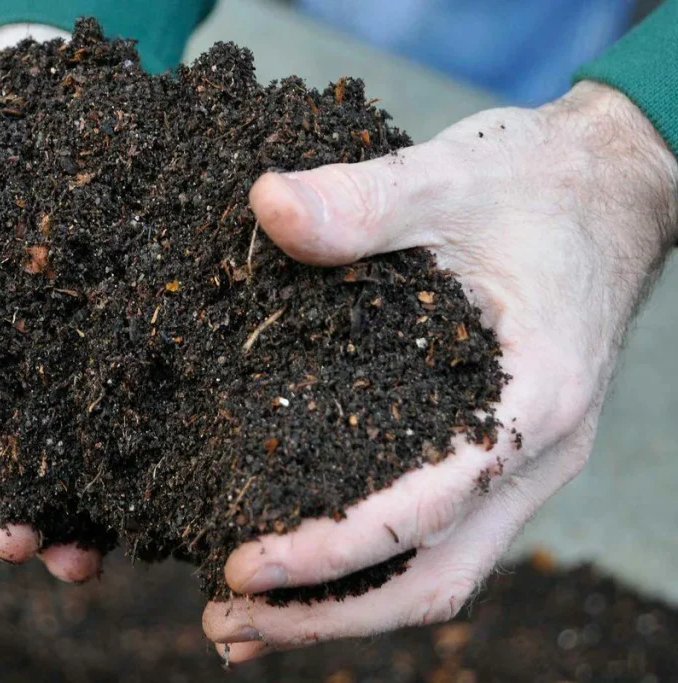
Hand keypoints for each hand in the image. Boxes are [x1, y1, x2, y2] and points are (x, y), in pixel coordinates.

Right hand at [0, 24, 101, 581]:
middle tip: (12, 538)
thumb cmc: (30, 107)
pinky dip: (101, 500)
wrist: (114, 118)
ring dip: (40, 520)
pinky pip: (93, 454)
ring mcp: (37, 375)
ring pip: (23, 468)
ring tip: (72, 562)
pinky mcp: (101, 384)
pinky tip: (122, 536)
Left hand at [202, 81, 677, 660]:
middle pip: (434, 578)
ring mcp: (525, 461)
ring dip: (343, 609)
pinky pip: (440, 536)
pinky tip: (303, 571)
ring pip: (439, 573)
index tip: (244, 564)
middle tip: (224, 624)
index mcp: (537, 393)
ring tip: (244, 622)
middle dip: (327, 615)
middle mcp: (539, 450)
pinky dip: (369, 567)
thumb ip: (361, 199)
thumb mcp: (449, 178)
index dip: (333, 547)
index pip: (429, 506)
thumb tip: (265, 204)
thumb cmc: (538, 182)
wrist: (611, 185)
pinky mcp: (501, 451)